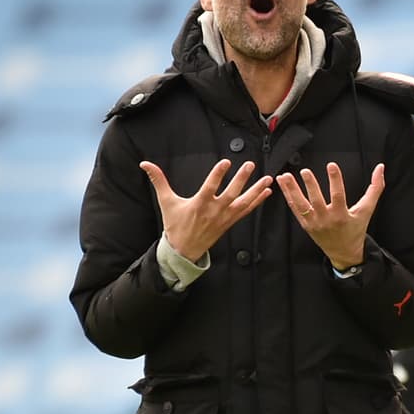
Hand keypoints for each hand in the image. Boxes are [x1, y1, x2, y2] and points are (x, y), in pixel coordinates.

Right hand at [141, 159, 272, 261]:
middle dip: (241, 179)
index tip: (226, 162)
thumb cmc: (175, 224)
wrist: (183, 250)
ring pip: (243, 202)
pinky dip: (257, 201)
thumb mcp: (166, 202)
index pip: (210, 186)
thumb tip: (145, 164)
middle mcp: (214, 211)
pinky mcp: (230, 223)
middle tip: (250, 164)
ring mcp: (224, 218)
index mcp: (199, 204)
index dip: (218, 174)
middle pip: (231, 193)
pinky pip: (246, 211)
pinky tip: (267, 192)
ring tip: (268, 178)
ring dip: (256, 190)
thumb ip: (158, 180)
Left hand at [276, 162, 383, 267]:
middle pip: (316, 201)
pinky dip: (288, 197)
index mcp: (342, 216)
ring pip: (300, 205)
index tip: (331, 165)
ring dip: (291, 190)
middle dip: (310, 185)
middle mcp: (326, 220)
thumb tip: (380, 167)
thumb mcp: (367, 210)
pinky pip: (295, 210)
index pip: (338, 195)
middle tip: (305, 171)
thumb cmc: (356, 229)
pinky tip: (283, 185)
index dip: (335, 180)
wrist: (344, 252)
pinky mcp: (306, 225)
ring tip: (284, 176)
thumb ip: (375, 188)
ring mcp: (314, 223)